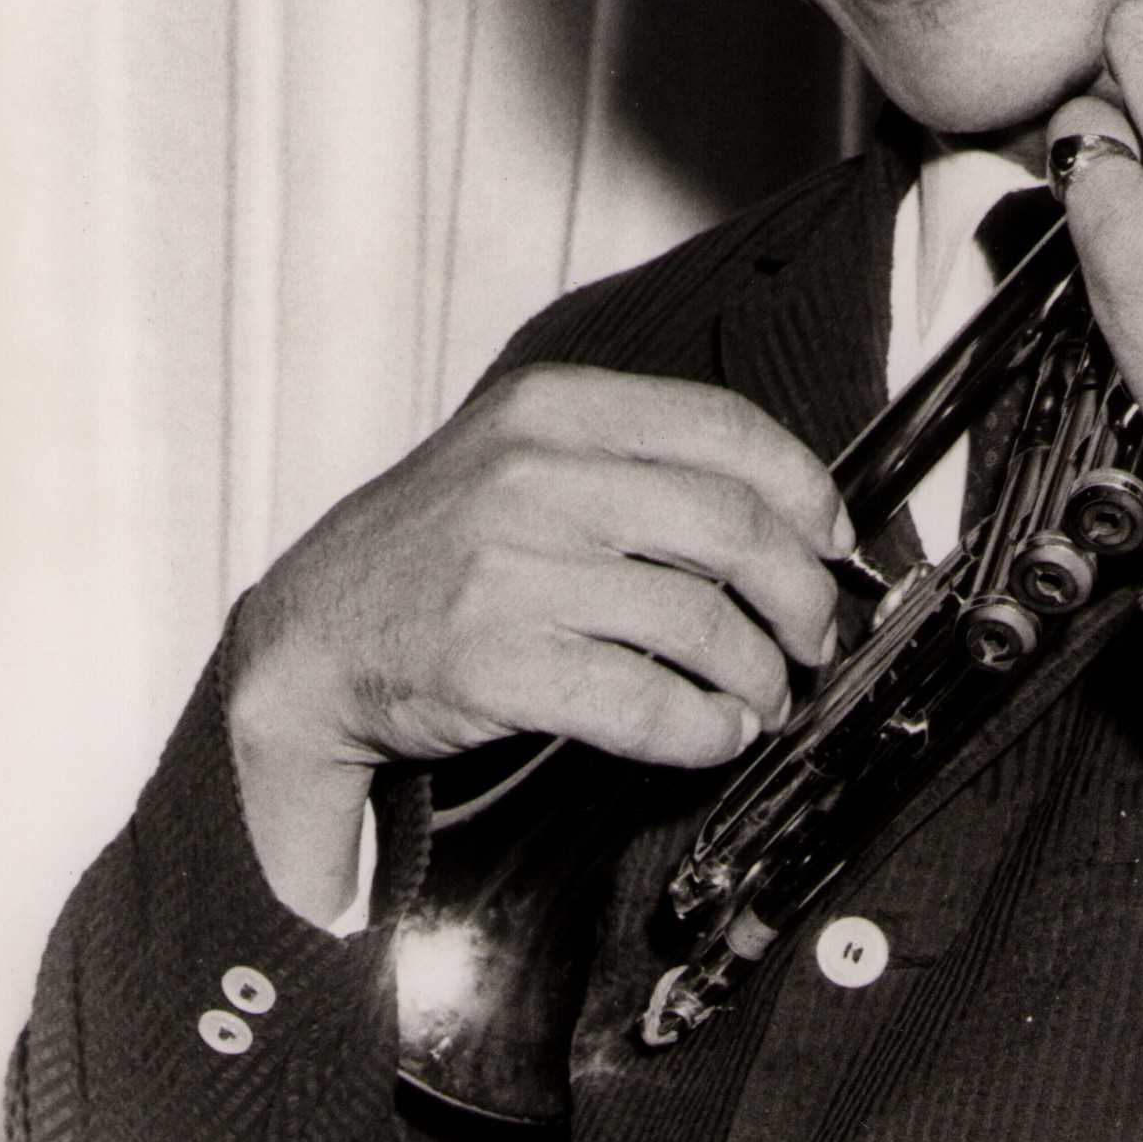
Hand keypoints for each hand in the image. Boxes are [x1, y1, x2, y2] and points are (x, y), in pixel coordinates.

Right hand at [226, 369, 850, 922]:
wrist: (309, 640)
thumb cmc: (435, 553)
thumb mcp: (519, 460)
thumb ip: (632, 464)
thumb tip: (788, 512)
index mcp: (551, 407)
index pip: (722, 426)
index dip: (803, 488)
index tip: (833, 539)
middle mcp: (531, 474)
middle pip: (731, 526)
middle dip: (799, 593)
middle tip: (814, 636)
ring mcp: (507, 567)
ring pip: (699, 621)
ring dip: (756, 675)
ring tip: (762, 697)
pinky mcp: (491, 662)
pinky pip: (643, 701)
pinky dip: (701, 728)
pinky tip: (712, 734)